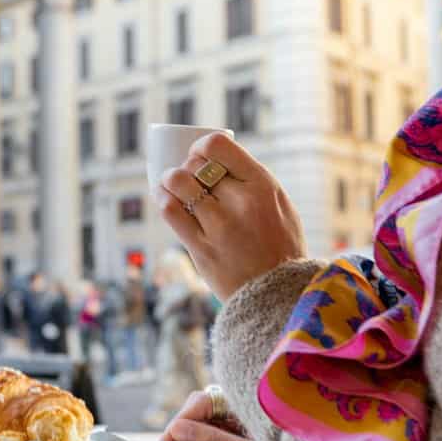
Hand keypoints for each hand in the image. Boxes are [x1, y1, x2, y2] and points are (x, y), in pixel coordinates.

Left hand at [156, 131, 305, 299]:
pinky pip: (170, 211)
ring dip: (170, 179)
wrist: (277, 294)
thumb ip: (253, 183)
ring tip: (171, 184)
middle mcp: (241, 201)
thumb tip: (218, 161)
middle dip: (186, 166)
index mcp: (263, 185)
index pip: (219, 146)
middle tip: (187, 177)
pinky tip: (162, 197)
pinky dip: (161, 198)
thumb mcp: (280, 206)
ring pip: (178, 183)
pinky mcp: (202, 248)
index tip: (198, 156)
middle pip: (196, 165)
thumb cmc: (279, 247)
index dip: (201, 146)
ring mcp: (220, 226)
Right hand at [163, 387, 268, 440]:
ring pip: (200, 426)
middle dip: (182, 429)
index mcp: (249, 401)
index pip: (204, 400)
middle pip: (199, 411)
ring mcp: (236, 426)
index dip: (183, 418)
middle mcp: (241, 409)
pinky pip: (207, 439)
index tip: (168, 440)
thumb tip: (176, 430)